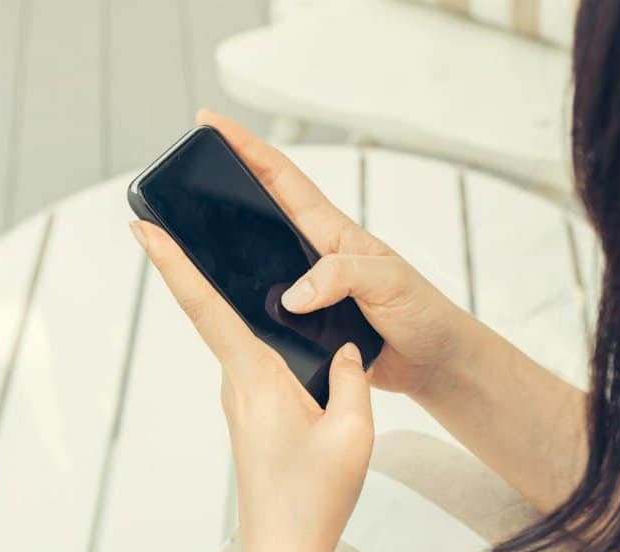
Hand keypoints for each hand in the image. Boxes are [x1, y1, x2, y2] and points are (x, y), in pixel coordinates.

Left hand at [131, 212, 372, 551]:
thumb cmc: (315, 498)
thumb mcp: (353, 432)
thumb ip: (353, 378)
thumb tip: (347, 348)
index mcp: (257, 378)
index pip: (206, 308)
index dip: (174, 263)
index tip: (143, 227)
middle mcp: (239, 384)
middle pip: (215, 313)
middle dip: (196, 265)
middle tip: (179, 216)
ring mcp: (241, 402)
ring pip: (240, 339)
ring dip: (232, 302)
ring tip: (237, 259)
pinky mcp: (251, 416)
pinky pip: (255, 363)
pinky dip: (261, 337)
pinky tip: (285, 329)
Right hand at [192, 110, 479, 396]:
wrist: (434, 362)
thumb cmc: (422, 313)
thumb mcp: (389, 282)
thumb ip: (344, 276)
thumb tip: (294, 293)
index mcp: (333, 232)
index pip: (283, 179)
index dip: (248, 148)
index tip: (213, 123)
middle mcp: (314, 255)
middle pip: (259, 211)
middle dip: (222, 184)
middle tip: (186, 165)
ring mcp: (308, 288)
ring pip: (255, 260)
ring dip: (224, 246)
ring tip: (185, 229)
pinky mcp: (305, 323)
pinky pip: (262, 306)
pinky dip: (238, 301)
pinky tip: (216, 301)